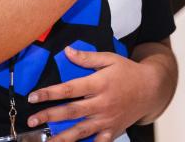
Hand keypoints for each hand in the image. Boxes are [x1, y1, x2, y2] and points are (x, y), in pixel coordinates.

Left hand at [26, 47, 158, 141]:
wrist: (152, 88)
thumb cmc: (128, 72)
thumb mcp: (110, 59)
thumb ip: (88, 58)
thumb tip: (67, 51)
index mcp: (100, 84)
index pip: (70, 89)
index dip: (49, 93)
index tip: (33, 97)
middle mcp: (102, 103)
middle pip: (71, 111)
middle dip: (49, 116)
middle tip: (32, 120)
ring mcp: (107, 119)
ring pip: (81, 130)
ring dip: (62, 137)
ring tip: (46, 141)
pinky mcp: (112, 130)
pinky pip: (98, 141)